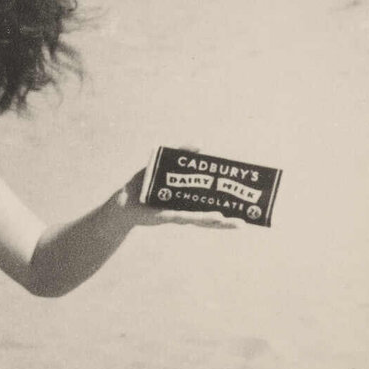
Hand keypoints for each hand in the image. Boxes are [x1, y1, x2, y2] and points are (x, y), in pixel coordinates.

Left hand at [119, 163, 241, 230]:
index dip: (227, 210)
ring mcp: (176, 215)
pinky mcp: (165, 215)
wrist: (123, 201)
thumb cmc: (145, 185)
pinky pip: (181, 215)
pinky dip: (194, 216)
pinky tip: (205, 216)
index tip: (245, 210)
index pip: (213, 208)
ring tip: (231, 221)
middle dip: (226, 222)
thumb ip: (182, 154)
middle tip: (243, 223)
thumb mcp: (165, 165)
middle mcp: (185, 212)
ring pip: (199, 220)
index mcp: (190, 203)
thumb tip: (201, 145)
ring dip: (214, 221)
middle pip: (209, 219)